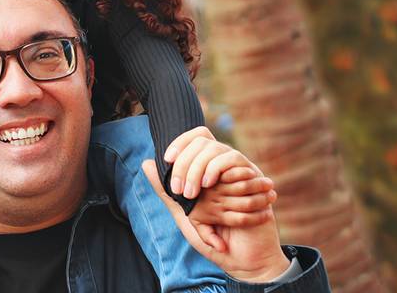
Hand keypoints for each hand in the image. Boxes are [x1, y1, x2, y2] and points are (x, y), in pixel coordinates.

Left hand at [148, 127, 289, 281]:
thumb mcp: (184, 214)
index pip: (193, 139)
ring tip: (193, 192)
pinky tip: (209, 183)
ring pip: (214, 148)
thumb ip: (166, 192)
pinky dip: (218, 168)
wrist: (243, 258)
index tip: (167, 160)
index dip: (180, 142)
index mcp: (206, 171)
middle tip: (179, 190)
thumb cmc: (214, 239)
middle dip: (184, 163)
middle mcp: (221, 166)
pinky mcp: (251, 175)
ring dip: (198, 167)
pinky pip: (233, 158)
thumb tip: (146, 163)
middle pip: (200, 141)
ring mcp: (236, 169)